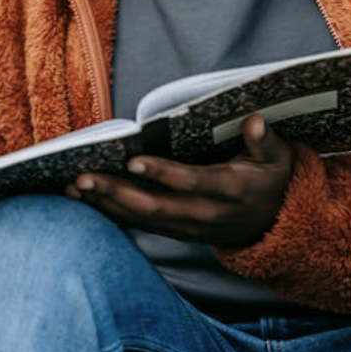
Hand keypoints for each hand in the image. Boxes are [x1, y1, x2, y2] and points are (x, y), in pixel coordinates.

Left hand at [67, 114, 293, 246]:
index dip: (162, 173)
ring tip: (72, 186)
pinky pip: (139, 224)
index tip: (133, 159)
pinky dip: (110, 212)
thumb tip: (254, 120)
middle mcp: (204, 214)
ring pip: (142, 219)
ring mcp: (188, 227)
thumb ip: (266, 141)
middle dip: (116, 192)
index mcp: (229, 191)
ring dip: (105, 203)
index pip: (191, 183)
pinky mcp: (176, 231)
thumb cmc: (271, 182)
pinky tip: (84, 199)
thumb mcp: (278, 161)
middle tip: (83, 177)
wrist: (274, 226)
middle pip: (155, 207)